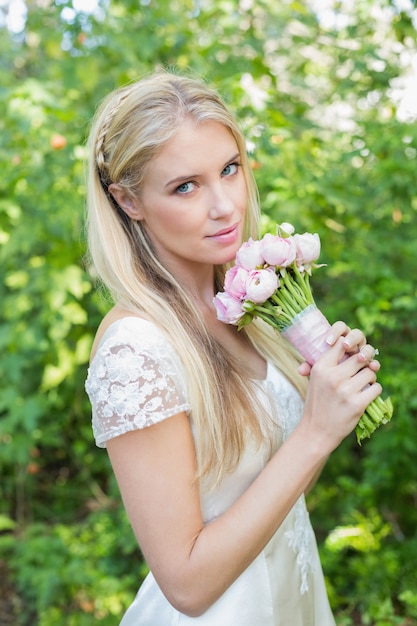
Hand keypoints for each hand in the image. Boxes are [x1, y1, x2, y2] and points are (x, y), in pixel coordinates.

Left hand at [297, 321, 379, 376]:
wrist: (338, 388)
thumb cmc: (326, 374)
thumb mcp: (317, 370)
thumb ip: (310, 367)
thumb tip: (301, 370)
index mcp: (341, 339)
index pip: (340, 327)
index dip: (335, 331)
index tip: (328, 342)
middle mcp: (353, 344)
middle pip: (356, 334)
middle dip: (352, 339)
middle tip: (346, 346)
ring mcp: (363, 354)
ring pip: (367, 346)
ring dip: (365, 351)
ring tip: (360, 358)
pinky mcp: (370, 365)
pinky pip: (374, 362)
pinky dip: (374, 364)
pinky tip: (372, 368)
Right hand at [299, 324, 381, 451]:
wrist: (316, 431)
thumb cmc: (317, 403)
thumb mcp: (314, 380)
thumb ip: (327, 363)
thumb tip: (346, 346)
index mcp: (321, 368)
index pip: (341, 344)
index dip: (350, 347)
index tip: (352, 354)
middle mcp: (333, 376)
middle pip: (360, 357)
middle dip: (364, 363)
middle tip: (361, 372)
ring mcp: (345, 390)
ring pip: (370, 372)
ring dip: (370, 378)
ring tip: (363, 385)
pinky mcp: (357, 404)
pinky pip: (376, 388)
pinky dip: (374, 391)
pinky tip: (366, 395)